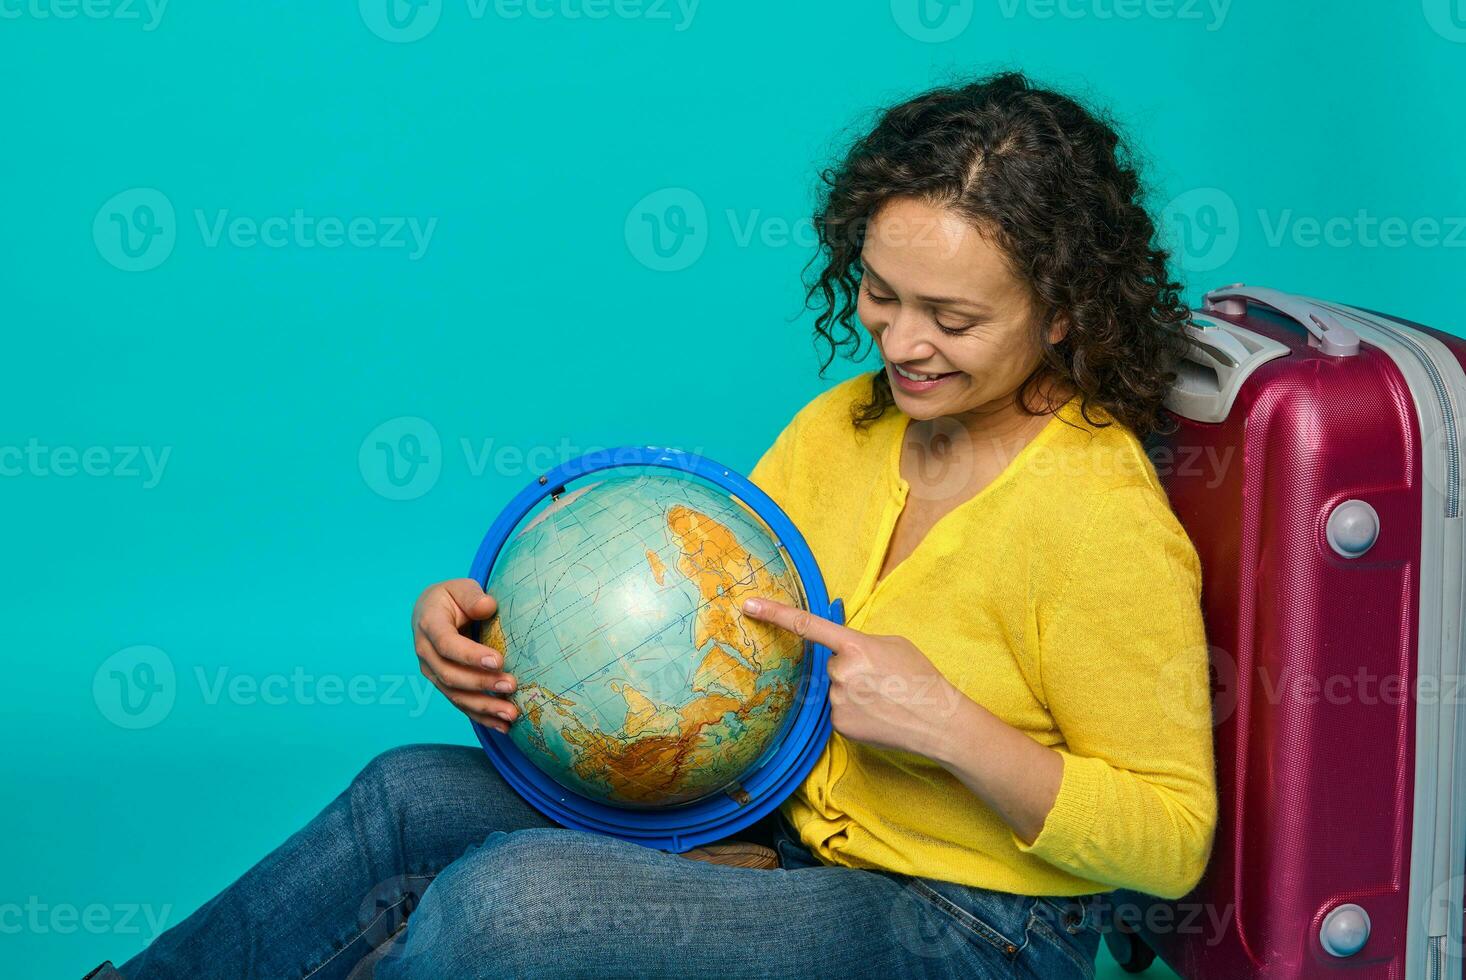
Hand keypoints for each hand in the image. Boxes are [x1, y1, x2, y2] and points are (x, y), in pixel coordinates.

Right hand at [411, 578, 517, 733]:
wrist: (433, 611)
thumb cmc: (452, 598)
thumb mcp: (461, 588)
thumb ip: (473, 596)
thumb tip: (487, 606)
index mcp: (429, 625)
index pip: (447, 644)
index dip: (471, 655)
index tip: (499, 661)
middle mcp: (426, 652)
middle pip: (451, 675)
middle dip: (482, 683)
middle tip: (511, 686)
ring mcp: (433, 672)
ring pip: (455, 695)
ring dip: (484, 707)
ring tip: (512, 713)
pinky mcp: (444, 685)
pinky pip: (461, 705)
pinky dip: (482, 718)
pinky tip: (503, 727)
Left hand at [740, 597, 961, 757]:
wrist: (939, 722)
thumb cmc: (921, 677)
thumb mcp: (893, 644)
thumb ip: (860, 643)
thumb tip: (841, 653)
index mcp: (855, 646)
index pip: (806, 625)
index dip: (774, 613)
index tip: (748, 605)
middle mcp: (840, 673)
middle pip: (831, 665)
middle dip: (851, 669)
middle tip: (882, 680)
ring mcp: (837, 701)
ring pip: (835, 689)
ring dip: (854, 691)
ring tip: (885, 699)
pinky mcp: (839, 725)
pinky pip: (838, 710)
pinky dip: (855, 711)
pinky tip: (878, 715)